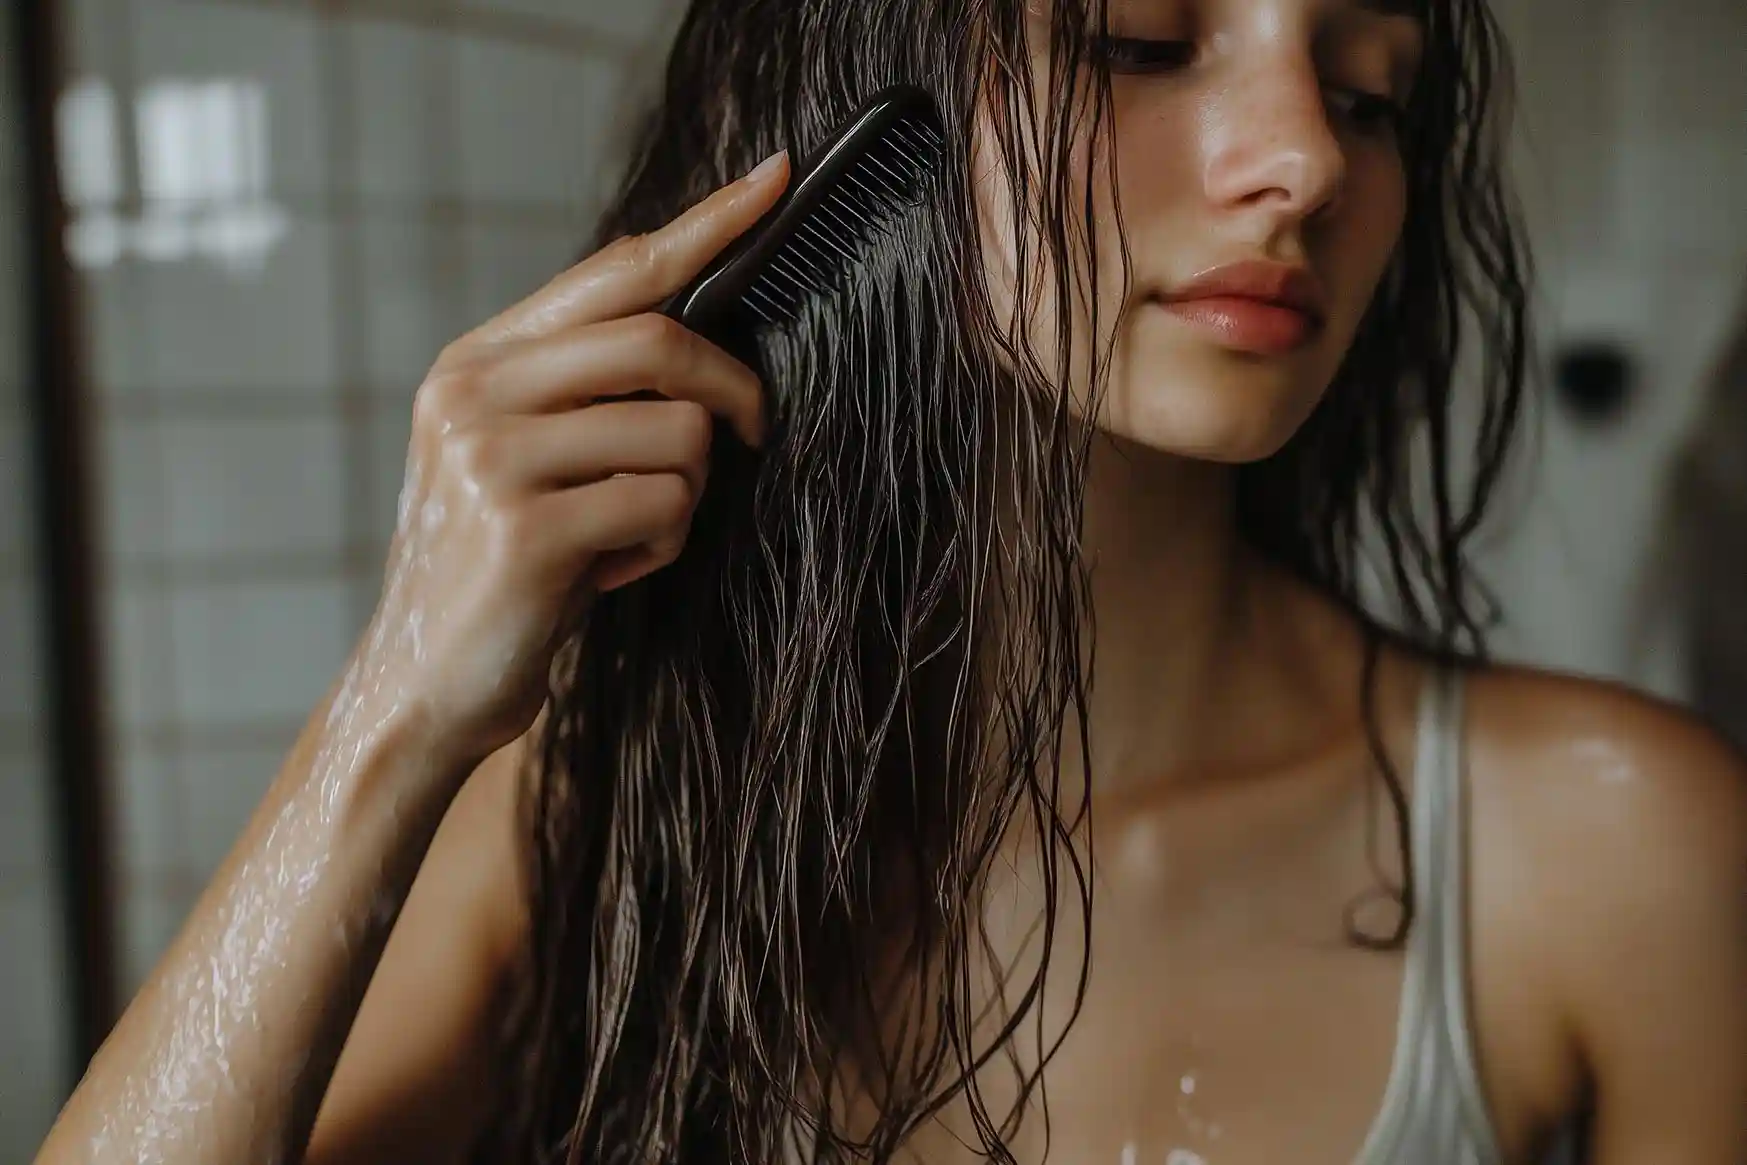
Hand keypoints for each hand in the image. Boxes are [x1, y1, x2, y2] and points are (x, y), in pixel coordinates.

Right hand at [347, 151, 789, 767]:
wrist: (424, 685)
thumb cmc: (502, 567)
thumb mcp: (523, 457)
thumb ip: (581, 386)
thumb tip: (694, 329)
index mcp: (477, 361)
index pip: (612, 271)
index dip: (706, 224)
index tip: (777, 177)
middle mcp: (474, 393)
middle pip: (661, 341)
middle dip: (733, 391)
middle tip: (754, 431)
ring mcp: (493, 458)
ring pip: (678, 435)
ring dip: (686, 496)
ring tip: (628, 534)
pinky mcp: (526, 530)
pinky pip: (666, 508)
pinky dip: (662, 547)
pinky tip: (610, 573)